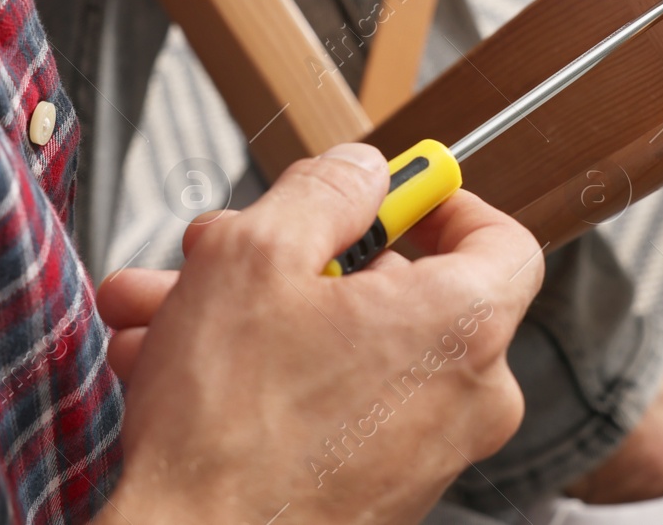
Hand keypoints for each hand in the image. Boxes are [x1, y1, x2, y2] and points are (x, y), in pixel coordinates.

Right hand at [93, 143, 544, 524]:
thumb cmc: (228, 430)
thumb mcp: (257, 256)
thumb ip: (324, 191)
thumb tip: (362, 168)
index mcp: (461, 325)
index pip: (502, 239)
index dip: (440, 203)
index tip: (385, 193)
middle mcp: (465, 397)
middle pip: (393, 289)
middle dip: (291, 260)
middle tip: (216, 251)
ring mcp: (426, 454)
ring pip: (342, 346)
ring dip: (252, 318)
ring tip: (160, 313)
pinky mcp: (379, 493)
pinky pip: (331, 406)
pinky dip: (264, 381)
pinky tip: (173, 370)